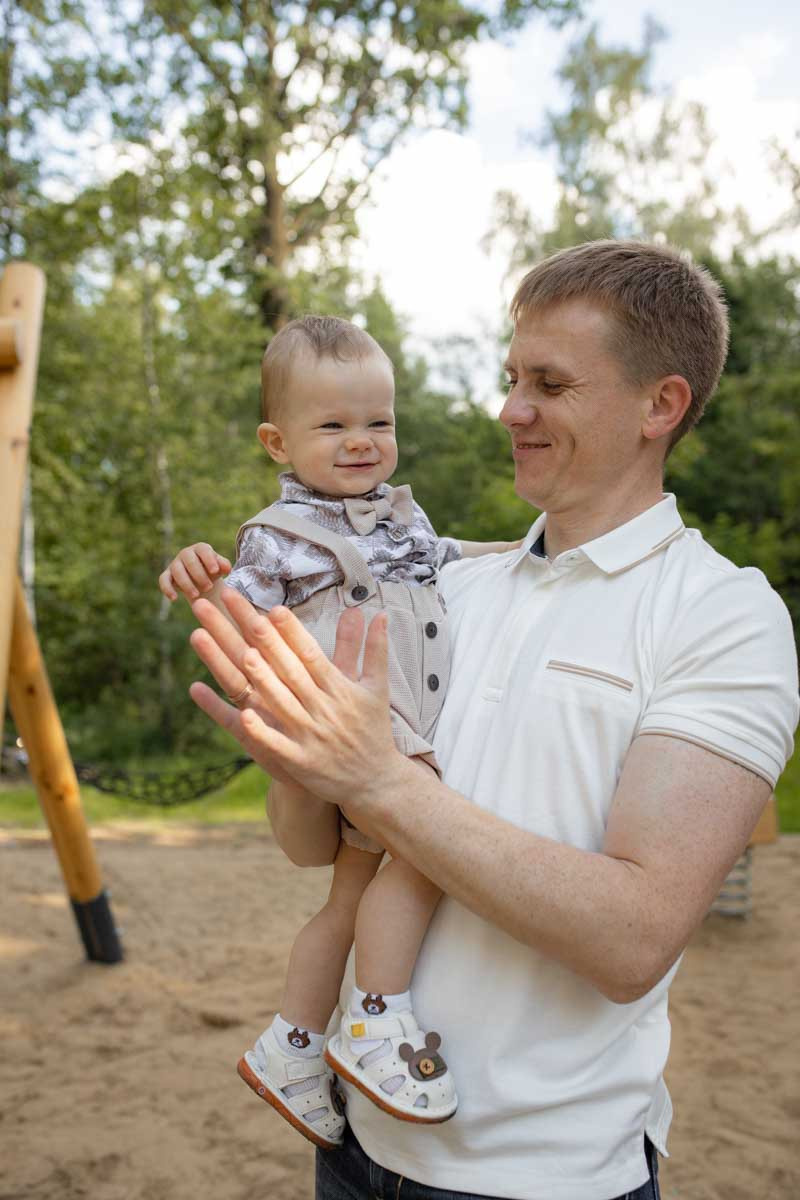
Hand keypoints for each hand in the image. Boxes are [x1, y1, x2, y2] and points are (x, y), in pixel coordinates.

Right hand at [159, 543, 231, 600]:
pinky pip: (163, 580)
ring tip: (196, 595)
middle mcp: (186, 554)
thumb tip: (226, 568)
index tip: (215, 571)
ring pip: (177, 571)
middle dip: (199, 575)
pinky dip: (167, 589)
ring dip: (186, 583)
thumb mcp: (221, 569)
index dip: (209, 559)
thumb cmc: (213, 572)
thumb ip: (224, 566)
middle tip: (209, 587)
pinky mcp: (167, 575)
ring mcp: (175, 564)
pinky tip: (174, 598)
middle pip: (190, 561)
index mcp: (200, 549)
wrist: (203, 582)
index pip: (203, 550)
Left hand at [189, 589, 398, 805]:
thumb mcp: (377, 688)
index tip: (275, 609)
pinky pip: (279, 745)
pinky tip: (243, 716)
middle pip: (293, 672)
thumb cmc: (373, 730)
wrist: (377, 781)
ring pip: (284, 703)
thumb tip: (379, 613)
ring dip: (264, 681)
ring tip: (243, 656)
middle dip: (271, 645)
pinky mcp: (302, 762)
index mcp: (340, 689)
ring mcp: (312, 735)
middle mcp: (324, 708)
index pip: (312, 654)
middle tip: (249, 619)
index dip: (293, 633)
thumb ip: (374, 649)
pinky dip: (263, 732)